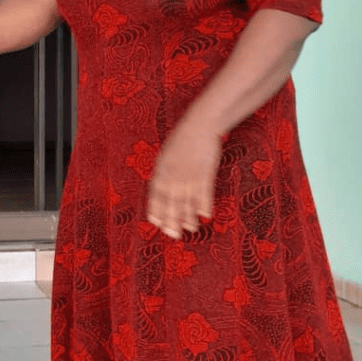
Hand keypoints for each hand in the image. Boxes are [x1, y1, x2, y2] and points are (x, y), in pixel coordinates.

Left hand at [147, 120, 221, 238]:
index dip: (156, 211)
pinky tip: (205, 215)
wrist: (199, 125)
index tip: (157, 224)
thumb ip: (163, 175)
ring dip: (189, 216)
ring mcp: (189, 174)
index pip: (155, 196)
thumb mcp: (166, 157)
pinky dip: (205, 204)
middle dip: (171, 220)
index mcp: (161, 171)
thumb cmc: (181, 141)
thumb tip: (161, 192)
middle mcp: (173, 175)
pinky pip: (204, 192)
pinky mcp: (205, 172)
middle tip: (173, 235)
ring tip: (191, 229)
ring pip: (188, 201)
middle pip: (171, 202)